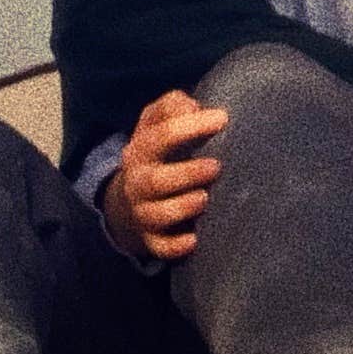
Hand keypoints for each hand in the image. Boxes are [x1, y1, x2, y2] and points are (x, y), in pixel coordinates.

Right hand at [107, 89, 225, 260]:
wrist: (130, 197)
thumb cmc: (159, 153)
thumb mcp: (157, 123)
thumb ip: (173, 107)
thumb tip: (194, 106)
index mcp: (142, 149)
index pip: (160, 136)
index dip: (190, 127)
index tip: (222, 119)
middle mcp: (139, 181)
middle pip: (154, 181)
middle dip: (185, 174)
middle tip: (216, 166)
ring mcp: (144, 212)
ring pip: (157, 215)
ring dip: (182, 207)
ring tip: (205, 198)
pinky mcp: (152, 239)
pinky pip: (160, 247)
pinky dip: (175, 246)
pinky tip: (194, 239)